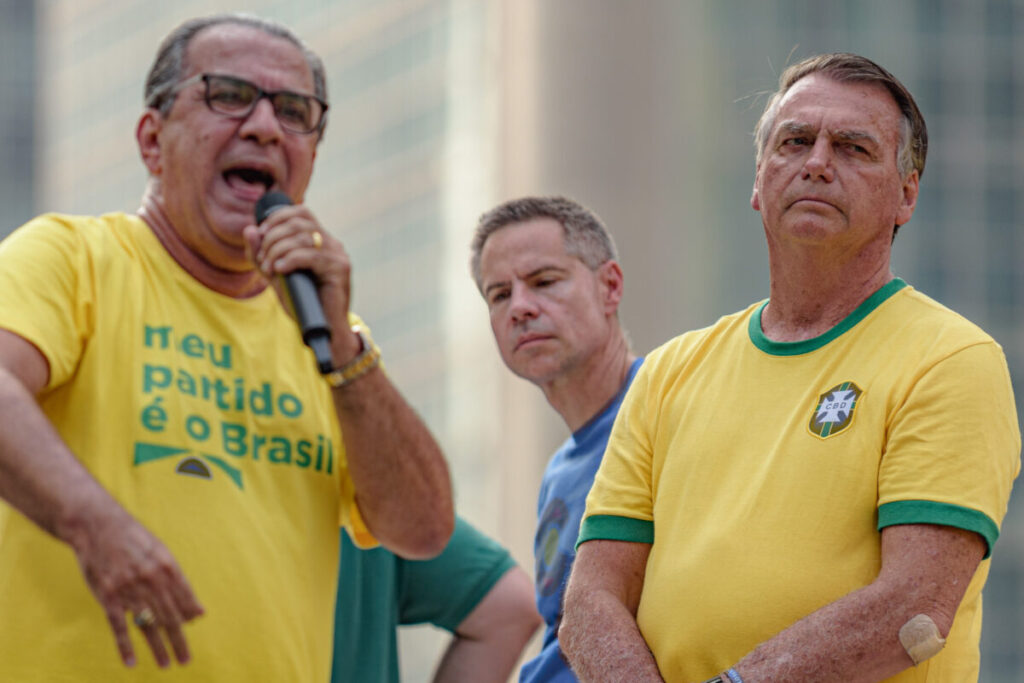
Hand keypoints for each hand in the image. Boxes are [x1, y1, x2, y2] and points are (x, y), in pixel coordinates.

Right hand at [71, 505, 203, 667]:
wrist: (97, 526)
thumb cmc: (132, 538)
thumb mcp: (158, 550)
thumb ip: (176, 577)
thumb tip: (196, 608)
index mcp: (167, 565)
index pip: (184, 596)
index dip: (190, 613)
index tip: (194, 626)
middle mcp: (151, 579)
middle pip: (169, 615)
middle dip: (179, 640)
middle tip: (185, 659)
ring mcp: (129, 589)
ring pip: (148, 624)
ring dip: (159, 647)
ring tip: (167, 664)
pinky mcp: (108, 597)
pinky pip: (119, 626)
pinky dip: (125, 645)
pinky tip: (132, 661)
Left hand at [243, 205, 360, 363]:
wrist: (322, 330)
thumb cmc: (301, 303)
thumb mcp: (274, 275)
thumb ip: (260, 254)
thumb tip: (250, 229)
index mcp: (321, 241)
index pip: (302, 212)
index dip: (278, 218)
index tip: (261, 234)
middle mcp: (333, 244)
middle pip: (299, 223)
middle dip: (273, 237)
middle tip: (262, 258)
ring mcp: (338, 256)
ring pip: (303, 238)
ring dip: (278, 250)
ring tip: (269, 268)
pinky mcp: (340, 269)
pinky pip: (311, 256)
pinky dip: (290, 260)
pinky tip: (280, 270)